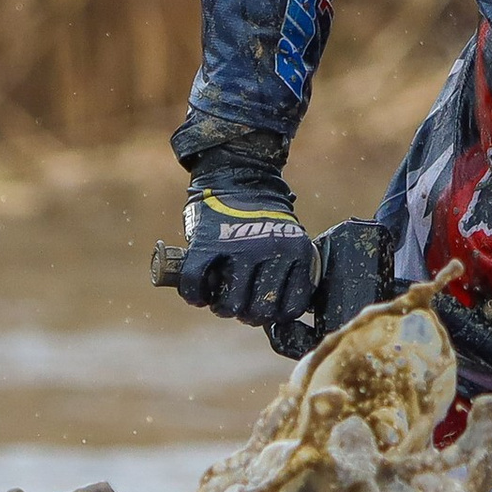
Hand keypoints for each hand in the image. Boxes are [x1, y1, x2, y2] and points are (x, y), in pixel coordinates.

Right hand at [176, 171, 317, 327]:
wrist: (238, 176)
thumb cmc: (262, 219)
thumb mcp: (287, 241)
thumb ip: (283, 272)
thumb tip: (272, 314)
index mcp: (296, 252)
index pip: (290, 306)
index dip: (275, 315)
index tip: (266, 311)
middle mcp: (270, 251)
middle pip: (259, 310)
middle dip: (248, 315)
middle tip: (240, 307)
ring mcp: (238, 247)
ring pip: (230, 304)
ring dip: (222, 309)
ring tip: (220, 302)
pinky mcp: (207, 243)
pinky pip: (197, 283)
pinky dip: (194, 296)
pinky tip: (198, 297)